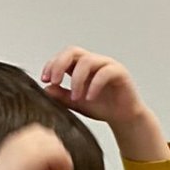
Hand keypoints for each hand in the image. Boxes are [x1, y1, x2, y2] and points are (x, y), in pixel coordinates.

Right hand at [0, 124, 72, 169]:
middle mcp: (20, 138)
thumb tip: (45, 169)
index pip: (38, 134)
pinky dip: (65, 165)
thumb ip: (29, 166)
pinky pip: (60, 154)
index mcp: (12, 141)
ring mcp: (28, 145)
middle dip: (56, 153)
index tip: (49, 166)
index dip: (48, 149)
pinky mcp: (36, 155)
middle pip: (49, 136)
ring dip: (60, 160)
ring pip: (56, 145)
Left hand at [42, 47, 169, 162]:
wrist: (124, 118)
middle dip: (60, 64)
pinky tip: (89, 98)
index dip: (52, 64)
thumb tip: (46, 89)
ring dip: (77, 79)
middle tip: (54, 81)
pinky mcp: (120, 73)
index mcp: (81, 66)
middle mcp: (94, 62)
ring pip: (87, 61)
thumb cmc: (102, 108)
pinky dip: (94, 85)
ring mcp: (107, 65)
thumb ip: (62, 96)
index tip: (45, 79)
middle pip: (73, 51)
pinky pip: (105, 72)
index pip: (64, 56)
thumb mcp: (76, 103)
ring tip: (76, 97)